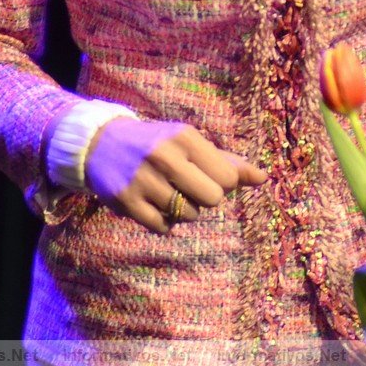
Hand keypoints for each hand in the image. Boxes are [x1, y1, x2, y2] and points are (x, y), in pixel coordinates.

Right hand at [84, 117, 267, 232]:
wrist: (102, 143)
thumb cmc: (159, 144)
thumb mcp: (191, 143)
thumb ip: (228, 162)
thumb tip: (263, 178)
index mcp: (186, 137)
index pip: (227, 178)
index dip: (222, 183)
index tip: (206, 176)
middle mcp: (164, 156)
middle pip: (212, 199)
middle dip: (206, 198)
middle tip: (189, 188)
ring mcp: (143, 179)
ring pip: (188, 215)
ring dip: (184, 210)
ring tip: (168, 193)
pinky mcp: (125, 201)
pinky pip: (163, 227)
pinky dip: (164, 222)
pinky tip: (154, 205)